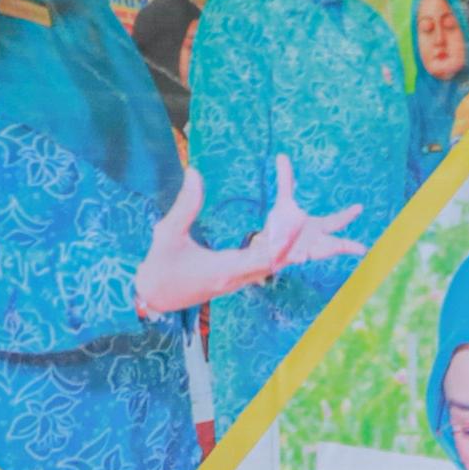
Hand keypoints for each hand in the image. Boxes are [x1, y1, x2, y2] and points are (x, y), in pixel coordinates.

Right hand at [131, 165, 312, 318]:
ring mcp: (237, 282)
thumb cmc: (159, 266)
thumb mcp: (167, 232)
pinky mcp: (234, 281)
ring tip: (308, 228)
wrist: (153, 296)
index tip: (299, 229)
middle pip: (275, 263)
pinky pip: (261, 267)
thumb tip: (195, 173)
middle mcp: (237, 278)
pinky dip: (274, 253)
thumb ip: (184, 205)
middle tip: (315, 226)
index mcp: (224, 269)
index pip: (261, 258)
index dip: (282, 245)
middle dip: (295, 246)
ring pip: (271, 266)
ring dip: (288, 250)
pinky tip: (283, 238)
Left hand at [278, 155, 366, 265]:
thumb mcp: (284, 200)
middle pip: (336, 243)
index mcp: (317, 227)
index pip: (336, 221)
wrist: (268, 247)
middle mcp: (316, 241)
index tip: (359, 207)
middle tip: (362, 249)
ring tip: (331, 259)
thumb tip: (282, 155)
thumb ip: (285, 180)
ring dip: (321, 256)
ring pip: (319, 255)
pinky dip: (299, 257)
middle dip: (347, 246)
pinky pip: (298, 258)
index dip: (348, 215)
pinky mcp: (294, 259)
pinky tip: (299, 257)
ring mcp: (306, 251)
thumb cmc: (281, 225)